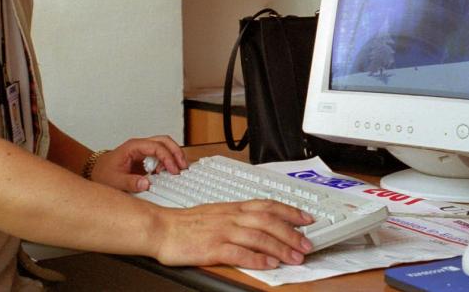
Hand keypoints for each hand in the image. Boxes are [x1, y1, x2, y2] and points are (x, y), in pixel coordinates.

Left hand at [90, 135, 186, 192]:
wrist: (97, 172)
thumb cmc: (103, 173)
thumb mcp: (114, 181)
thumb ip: (129, 182)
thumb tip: (146, 183)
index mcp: (132, 147)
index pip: (156, 146)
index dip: (167, 157)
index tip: (173, 170)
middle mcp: (140, 146)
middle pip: (164, 141)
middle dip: (176, 152)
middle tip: (183, 166)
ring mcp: (143, 151)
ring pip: (164, 146)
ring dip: (174, 156)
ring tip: (179, 170)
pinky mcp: (145, 159)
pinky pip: (161, 155)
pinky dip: (168, 162)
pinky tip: (169, 173)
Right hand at [153, 200, 313, 269]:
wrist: (162, 228)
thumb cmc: (186, 223)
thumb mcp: (216, 213)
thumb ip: (238, 218)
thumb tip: (260, 225)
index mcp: (232, 207)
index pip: (267, 205)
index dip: (290, 211)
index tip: (306, 218)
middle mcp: (230, 217)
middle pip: (268, 221)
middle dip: (291, 232)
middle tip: (307, 244)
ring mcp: (222, 231)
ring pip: (258, 237)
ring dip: (280, 247)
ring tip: (295, 257)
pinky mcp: (213, 247)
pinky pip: (239, 253)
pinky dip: (256, 258)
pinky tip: (269, 264)